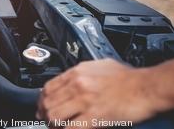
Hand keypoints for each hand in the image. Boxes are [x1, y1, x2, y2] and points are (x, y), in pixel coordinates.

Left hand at [37, 59, 159, 127]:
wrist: (146, 87)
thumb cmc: (130, 78)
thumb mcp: (101, 65)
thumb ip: (84, 71)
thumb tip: (74, 77)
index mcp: (77, 72)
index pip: (49, 86)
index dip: (42, 99)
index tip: (42, 105)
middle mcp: (77, 85)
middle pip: (48, 101)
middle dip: (43, 113)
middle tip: (44, 119)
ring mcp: (84, 101)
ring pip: (54, 115)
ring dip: (52, 123)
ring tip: (54, 127)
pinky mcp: (93, 117)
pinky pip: (70, 128)